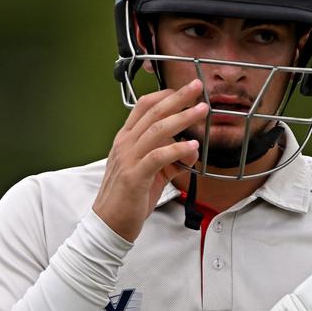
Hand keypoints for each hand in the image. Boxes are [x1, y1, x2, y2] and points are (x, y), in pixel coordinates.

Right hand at [92, 79, 207, 240]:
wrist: (110, 223)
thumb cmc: (129, 197)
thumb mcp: (153, 172)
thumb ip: (171, 159)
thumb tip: (192, 151)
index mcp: (126, 139)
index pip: (144, 106)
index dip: (165, 95)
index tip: (185, 90)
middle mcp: (126, 144)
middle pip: (154, 112)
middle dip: (178, 97)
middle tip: (197, 87)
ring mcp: (129, 159)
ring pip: (158, 130)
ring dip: (183, 118)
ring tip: (201, 111)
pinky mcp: (135, 176)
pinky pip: (158, 157)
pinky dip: (177, 150)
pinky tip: (193, 147)